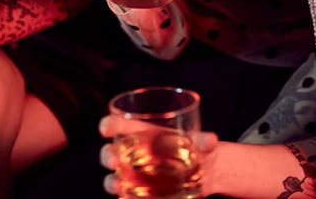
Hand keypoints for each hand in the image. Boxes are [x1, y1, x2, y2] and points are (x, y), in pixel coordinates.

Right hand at [98, 114, 218, 196]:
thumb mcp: (200, 142)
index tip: (105, 128)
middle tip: (114, 161)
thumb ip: (203, 140)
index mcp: (141, 132)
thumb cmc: (195, 148)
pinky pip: (128, 196)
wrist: (204, 171)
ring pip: (114, 177)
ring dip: (112, 182)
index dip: (108, 124)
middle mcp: (133, 152)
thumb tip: (210, 141)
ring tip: (118, 187)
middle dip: (108, 156)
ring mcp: (135, 175)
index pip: (117, 124)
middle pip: (110, 151)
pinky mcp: (142, 192)